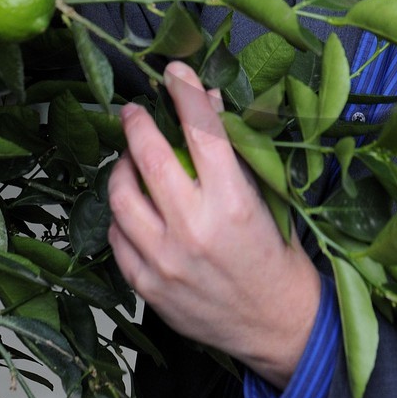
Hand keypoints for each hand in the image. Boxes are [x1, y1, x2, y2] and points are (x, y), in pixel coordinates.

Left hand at [108, 62, 320, 388]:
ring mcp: (166, 261)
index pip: (201, 131)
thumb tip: (207, 101)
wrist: (278, 325)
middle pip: (148, 158)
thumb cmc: (276, 255)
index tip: (174, 72)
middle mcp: (194, 230)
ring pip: (121, 198)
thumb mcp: (268, 196)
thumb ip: (235, 151)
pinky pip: (118, 239)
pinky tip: (134, 207)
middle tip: (134, 111)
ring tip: (130, 160)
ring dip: (122, 169)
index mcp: (233, 202)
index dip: (185, 93)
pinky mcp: (148, 287)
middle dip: (137, 124)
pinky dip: (122, 216)